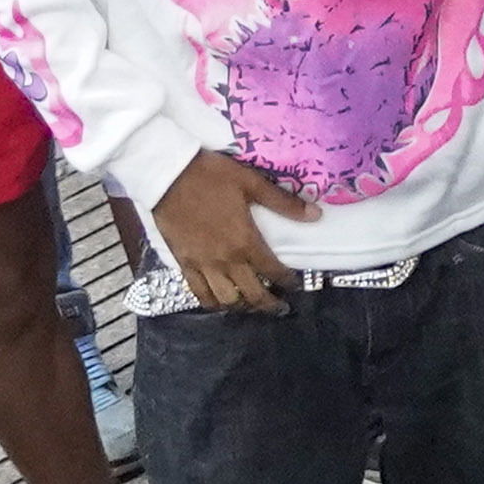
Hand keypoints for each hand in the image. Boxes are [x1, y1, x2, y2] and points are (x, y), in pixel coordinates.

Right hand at [154, 148, 323, 312]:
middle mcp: (225, 259)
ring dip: (242, 307)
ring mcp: (203, 264)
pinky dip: (212, 302)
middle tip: (280, 308)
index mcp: (245, 241)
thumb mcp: (251, 183)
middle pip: (251, 294)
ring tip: (252, 305)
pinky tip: (220, 301)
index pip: (273, 271)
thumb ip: (283, 203)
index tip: (295, 284)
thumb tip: (316, 215)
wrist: (167, 175)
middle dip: (269, 304)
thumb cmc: (211, 175)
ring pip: (225, 300)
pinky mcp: (183, 263)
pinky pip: (199, 293)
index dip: (288, 281)